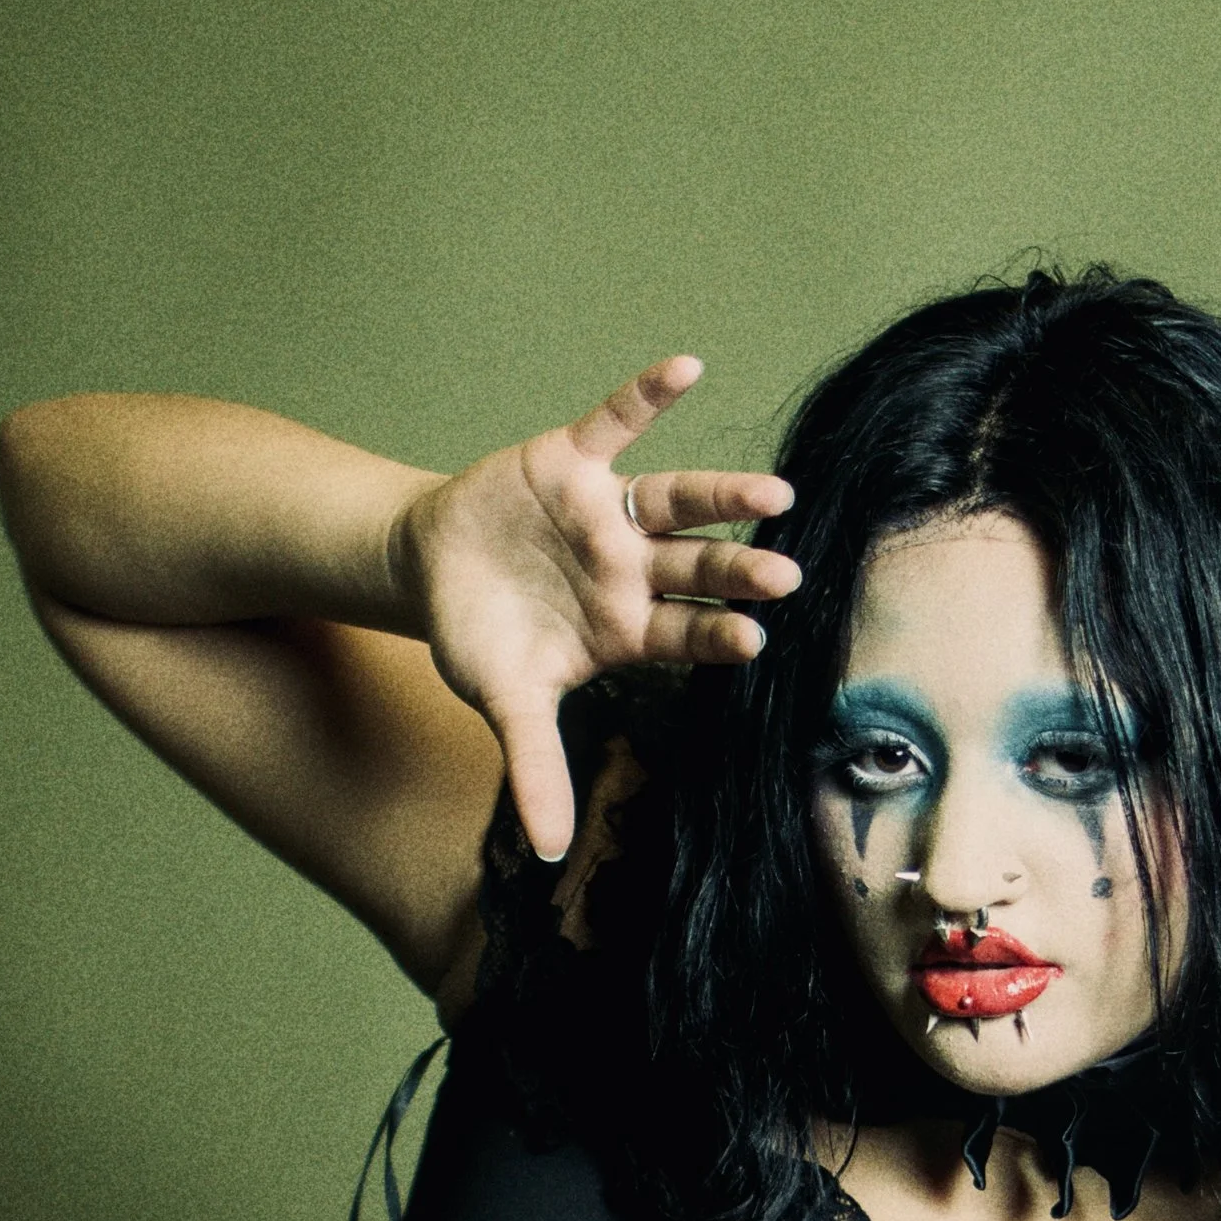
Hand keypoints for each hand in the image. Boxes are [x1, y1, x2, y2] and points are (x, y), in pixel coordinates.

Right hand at [393, 355, 799, 860]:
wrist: (432, 567)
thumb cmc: (481, 638)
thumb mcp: (504, 700)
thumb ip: (534, 766)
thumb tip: (547, 851)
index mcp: (627, 628)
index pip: (686, 634)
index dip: (717, 636)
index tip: (755, 643)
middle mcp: (632, 568)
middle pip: (696, 568)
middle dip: (738, 571)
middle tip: (788, 575)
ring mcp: (607, 512)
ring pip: (677, 499)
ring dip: (723, 495)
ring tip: (775, 493)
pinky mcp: (572, 459)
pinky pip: (617, 421)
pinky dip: (648, 395)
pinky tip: (689, 368)